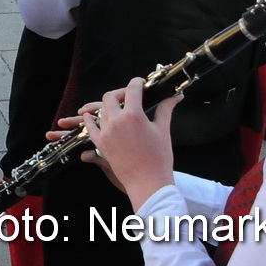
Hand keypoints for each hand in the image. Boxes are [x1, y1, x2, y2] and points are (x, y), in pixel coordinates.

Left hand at [81, 78, 179, 210]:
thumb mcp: (163, 131)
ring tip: (119, 108)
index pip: (132, 89)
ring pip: (101, 110)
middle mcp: (116, 120)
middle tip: (130, 96)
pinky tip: (92, 116)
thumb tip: (174, 96)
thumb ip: (165, 110)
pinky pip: (91, 126)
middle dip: (120, 93)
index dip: (137, 83)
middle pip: (111, 96)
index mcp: (133, 115)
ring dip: (109, 106)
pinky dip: (91, 119)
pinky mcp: (100, 143)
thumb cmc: (159, 157)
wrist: (148, 182)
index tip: (141, 82)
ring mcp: (106, 131)